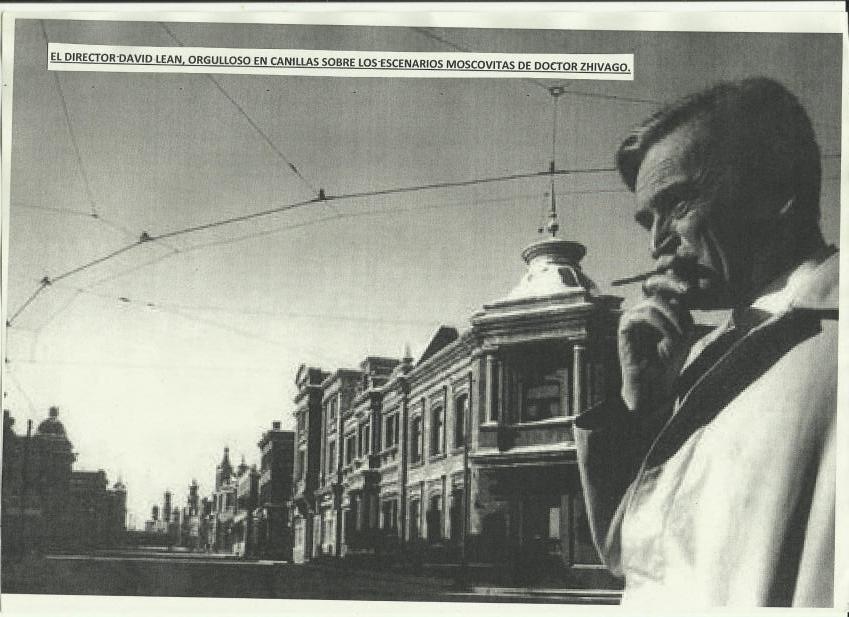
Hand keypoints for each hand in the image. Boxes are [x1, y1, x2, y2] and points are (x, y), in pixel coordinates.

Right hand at [618, 259, 695, 412]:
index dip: (676, 275)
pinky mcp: (625, 325)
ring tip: (679, 335)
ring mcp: (633, 315)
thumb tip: (682, 295)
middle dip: (672, 281)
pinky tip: (668, 337)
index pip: (665, 283)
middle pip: (655, 281)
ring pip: (654, 301)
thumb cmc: (669, 361)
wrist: (654, 384)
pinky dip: (661, 324)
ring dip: (672, 317)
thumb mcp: (684, 333)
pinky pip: (644, 314)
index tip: (692, 281)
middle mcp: (644, 307)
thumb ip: (682, 312)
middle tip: (687, 290)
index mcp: (659, 307)